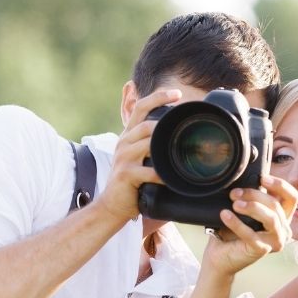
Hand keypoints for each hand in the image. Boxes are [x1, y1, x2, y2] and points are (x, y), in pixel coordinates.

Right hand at [96, 88, 180, 223]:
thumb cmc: (130, 181)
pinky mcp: (126, 174)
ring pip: (147, 143)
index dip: (158, 97)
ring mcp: (124, 158)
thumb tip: (177, 136)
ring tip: (182, 149)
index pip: (140, 107)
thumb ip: (151, 144)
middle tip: (185, 124)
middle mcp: (124, 143)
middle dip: (165, 121)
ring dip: (165, 145)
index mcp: (128, 136)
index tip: (178, 93)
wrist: (111, 204)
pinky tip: (173, 178)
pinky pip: (148, 171)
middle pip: (145, 124)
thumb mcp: (137, 157)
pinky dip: (163, 175)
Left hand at [203, 174, 297, 275]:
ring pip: (271, 218)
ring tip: (235, 204)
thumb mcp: (246, 210)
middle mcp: (283, 230)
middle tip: (234, 193)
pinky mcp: (262, 251)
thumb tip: (248, 179)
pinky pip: (252, 235)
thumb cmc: (233, 231)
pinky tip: (225, 215)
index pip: (292, 198)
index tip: (262, 178)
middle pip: (276, 205)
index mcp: (282, 217)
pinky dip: (237, 223)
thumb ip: (253, 198)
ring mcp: (275, 242)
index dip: (280, 185)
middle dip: (254, 195)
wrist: (219, 255)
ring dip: (252, 207)